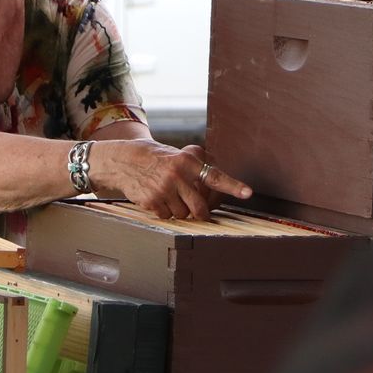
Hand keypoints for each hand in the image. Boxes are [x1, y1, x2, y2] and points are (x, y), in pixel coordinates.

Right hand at [95, 141, 250, 219]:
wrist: (124, 161)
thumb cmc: (155, 159)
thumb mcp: (177, 156)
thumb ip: (196, 168)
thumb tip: (216, 185)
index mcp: (187, 161)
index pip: (215, 176)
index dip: (233, 185)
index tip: (248, 192)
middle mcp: (177, 175)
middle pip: (200, 208)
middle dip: (201, 215)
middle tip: (200, 214)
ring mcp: (163, 189)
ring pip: (183, 215)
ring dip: (179, 211)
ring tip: (169, 197)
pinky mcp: (151, 201)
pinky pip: (167, 217)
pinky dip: (164, 212)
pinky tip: (157, 199)